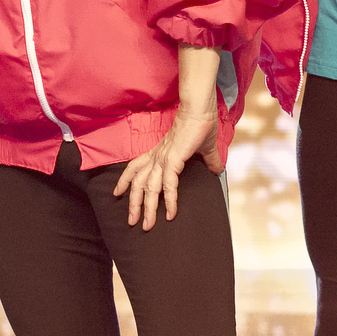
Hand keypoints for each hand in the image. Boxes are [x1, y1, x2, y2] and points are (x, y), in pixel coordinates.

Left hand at [112, 104, 218, 230]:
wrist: (200, 110)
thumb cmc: (201, 124)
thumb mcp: (204, 148)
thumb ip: (209, 161)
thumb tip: (218, 170)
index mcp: (159, 153)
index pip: (135, 168)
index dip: (125, 181)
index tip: (118, 194)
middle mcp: (156, 157)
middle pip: (138, 184)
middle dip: (134, 204)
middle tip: (131, 222)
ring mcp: (162, 159)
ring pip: (148, 188)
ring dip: (146, 208)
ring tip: (146, 225)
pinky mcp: (172, 160)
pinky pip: (167, 185)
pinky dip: (169, 201)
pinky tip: (170, 214)